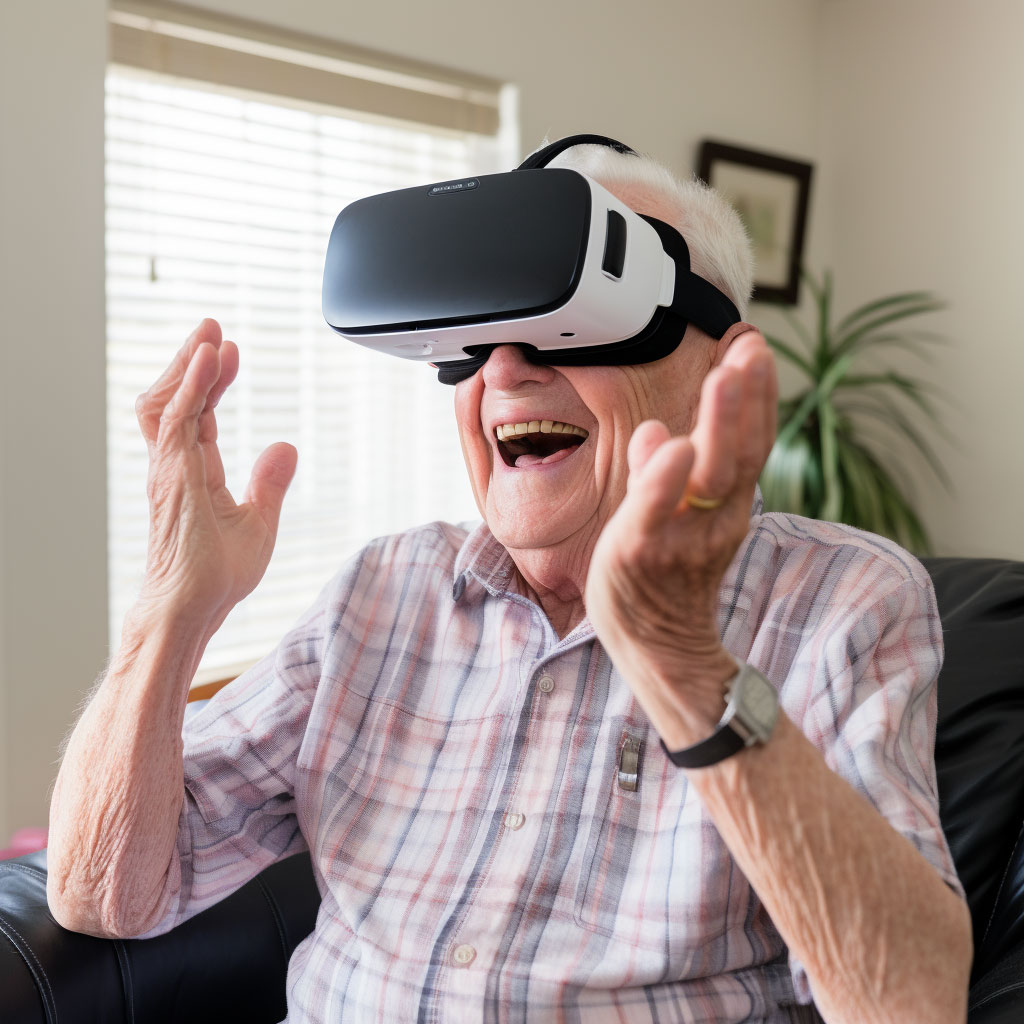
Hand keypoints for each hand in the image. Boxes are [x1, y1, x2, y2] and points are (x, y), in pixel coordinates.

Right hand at [133, 319, 297, 633]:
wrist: (194, 608)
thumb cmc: (217, 576)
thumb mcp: (259, 521)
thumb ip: (270, 483)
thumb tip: (286, 448)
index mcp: (194, 472)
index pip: (199, 413)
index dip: (211, 381)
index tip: (229, 354)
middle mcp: (175, 465)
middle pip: (176, 398)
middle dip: (193, 360)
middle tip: (213, 328)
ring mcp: (170, 469)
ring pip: (168, 401)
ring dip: (188, 365)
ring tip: (209, 334)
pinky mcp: (173, 476)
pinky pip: (178, 419)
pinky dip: (191, 386)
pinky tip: (206, 360)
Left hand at [584, 331, 776, 742]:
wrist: (659, 650)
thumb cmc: (661, 580)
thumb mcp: (669, 517)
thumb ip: (660, 473)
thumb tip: (658, 430)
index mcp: (724, 506)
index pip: (748, 445)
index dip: (756, 398)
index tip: (755, 349)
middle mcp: (714, 518)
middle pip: (739, 453)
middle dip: (746, 400)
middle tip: (752, 352)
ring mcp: (680, 536)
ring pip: (709, 476)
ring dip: (720, 425)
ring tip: (727, 378)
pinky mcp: (640, 552)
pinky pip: (655, 512)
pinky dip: (666, 480)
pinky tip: (677, 446)